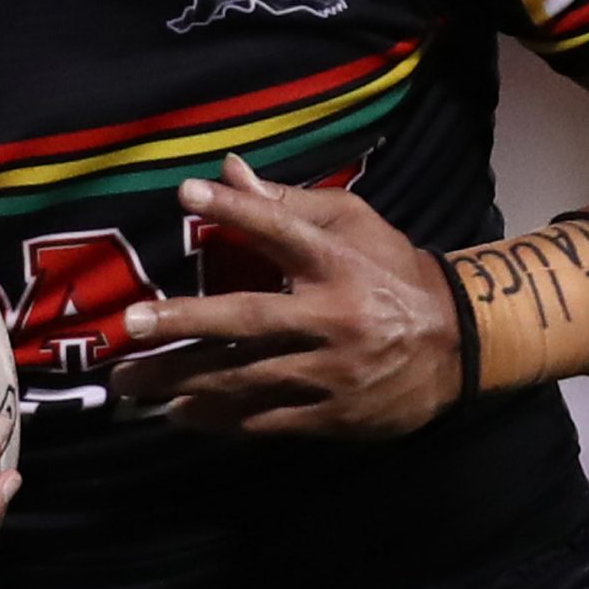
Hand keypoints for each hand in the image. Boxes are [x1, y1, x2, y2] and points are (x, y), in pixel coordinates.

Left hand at [108, 154, 462, 437]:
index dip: (235, 211)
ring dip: (183, 382)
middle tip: (130, 324)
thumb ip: (288, 202)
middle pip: (248, 318)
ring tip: (130, 384)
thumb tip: (229, 168)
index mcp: (336, 261)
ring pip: (246, 378)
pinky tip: (179, 415)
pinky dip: (220, 420)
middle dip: (185, 321)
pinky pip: (266, 420)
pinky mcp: (334, 415)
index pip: (280, 229)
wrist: (458, 346)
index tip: (186, 193)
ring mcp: (332, 371)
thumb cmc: (389, 272)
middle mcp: (332, 316)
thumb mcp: (353, 224)